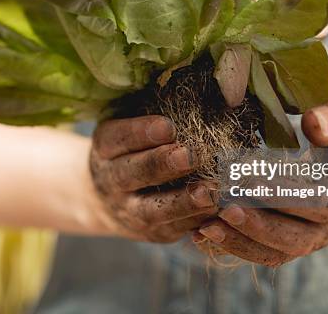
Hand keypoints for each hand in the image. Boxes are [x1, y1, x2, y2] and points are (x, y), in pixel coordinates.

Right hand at [90, 115, 218, 242]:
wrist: (108, 199)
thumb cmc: (133, 149)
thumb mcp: (130, 128)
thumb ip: (154, 113)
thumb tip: (199, 93)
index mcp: (105, 148)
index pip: (117, 138)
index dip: (140, 132)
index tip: (168, 126)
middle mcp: (112, 181)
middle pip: (133, 174)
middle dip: (162, 165)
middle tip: (190, 155)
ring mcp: (130, 212)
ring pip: (153, 210)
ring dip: (183, 202)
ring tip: (210, 191)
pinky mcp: (153, 233)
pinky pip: (175, 229)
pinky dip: (198, 221)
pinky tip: (221, 211)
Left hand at [193, 92, 327, 265]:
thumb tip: (313, 126)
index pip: (319, 203)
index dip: (284, 195)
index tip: (248, 180)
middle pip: (297, 238)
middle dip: (257, 225)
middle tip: (222, 208)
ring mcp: (319, 237)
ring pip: (280, 252)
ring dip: (242, 241)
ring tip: (206, 227)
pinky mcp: (299, 240)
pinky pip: (269, 253)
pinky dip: (237, 246)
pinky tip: (205, 234)